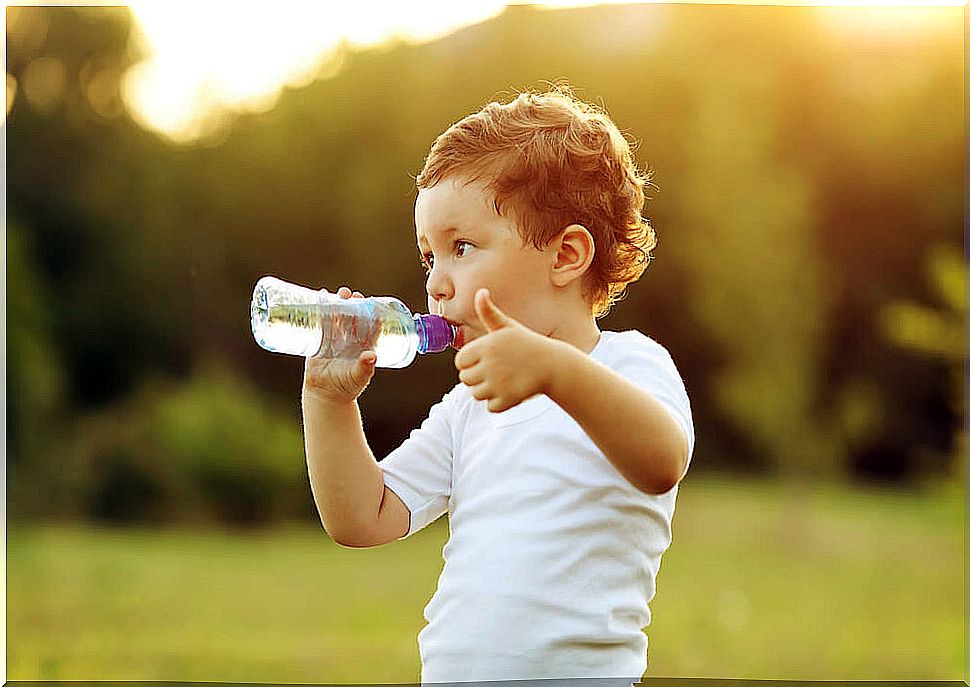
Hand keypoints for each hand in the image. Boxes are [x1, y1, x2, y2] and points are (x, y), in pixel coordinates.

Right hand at [303, 286, 376, 403]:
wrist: (326, 395)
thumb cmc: (347, 386)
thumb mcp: (359, 376)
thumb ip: (365, 367)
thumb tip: (372, 356)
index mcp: (364, 344)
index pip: (370, 324)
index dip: (370, 311)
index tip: (368, 301)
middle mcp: (350, 339)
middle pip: (352, 316)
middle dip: (352, 303)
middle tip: (350, 295)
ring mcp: (335, 338)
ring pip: (337, 316)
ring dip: (337, 303)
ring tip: (336, 293)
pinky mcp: (320, 340)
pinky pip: (320, 323)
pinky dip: (320, 310)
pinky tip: (319, 298)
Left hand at [454, 288, 560, 412]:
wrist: (554, 365)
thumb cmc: (528, 344)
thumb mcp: (508, 327)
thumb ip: (489, 313)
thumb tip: (480, 292)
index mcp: (486, 346)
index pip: (459, 362)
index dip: (470, 363)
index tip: (485, 361)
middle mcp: (489, 364)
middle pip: (466, 380)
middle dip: (478, 378)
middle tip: (497, 372)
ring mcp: (498, 383)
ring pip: (476, 395)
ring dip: (488, 391)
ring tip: (505, 381)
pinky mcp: (507, 399)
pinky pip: (491, 407)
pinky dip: (500, 403)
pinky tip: (512, 391)